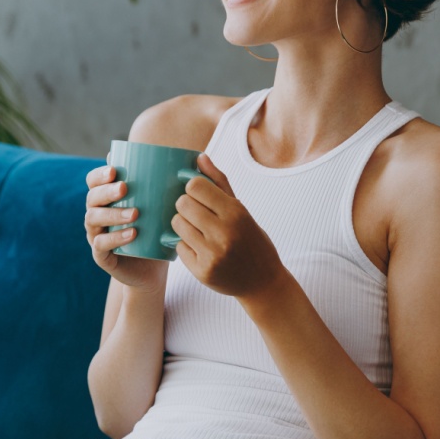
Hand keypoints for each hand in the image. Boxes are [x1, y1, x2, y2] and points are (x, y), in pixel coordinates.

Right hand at [84, 162, 165, 291]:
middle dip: (106, 191)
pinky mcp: (101, 255)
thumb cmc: (156, 231)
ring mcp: (96, 235)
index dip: (100, 174)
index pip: (93, 181)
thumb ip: (164, 185)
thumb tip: (190, 158)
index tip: (115, 170)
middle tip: (124, 188)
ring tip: (135, 214)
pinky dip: (115, 238)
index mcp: (106, 199)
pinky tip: (131, 234)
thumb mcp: (160, 208)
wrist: (153, 268)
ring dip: (113, 214)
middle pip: (92, 197)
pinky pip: (101, 244)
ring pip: (93, 219)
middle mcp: (97, 214)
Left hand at [170, 154, 284, 298]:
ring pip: (177, 224)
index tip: (199, 195)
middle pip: (182, 204)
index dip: (192, 188)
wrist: (262, 281)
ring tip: (198, 230)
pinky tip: (200, 248)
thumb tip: (199, 157)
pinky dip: (185, 245)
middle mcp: (224, 233)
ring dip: (183, 224)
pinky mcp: (202, 271)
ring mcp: (212, 254)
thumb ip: (219, 182)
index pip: (195, 186)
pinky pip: (178, 246)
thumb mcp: (241, 209)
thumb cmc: (251, 239)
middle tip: (197, 214)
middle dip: (186, 206)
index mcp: (236, 213)